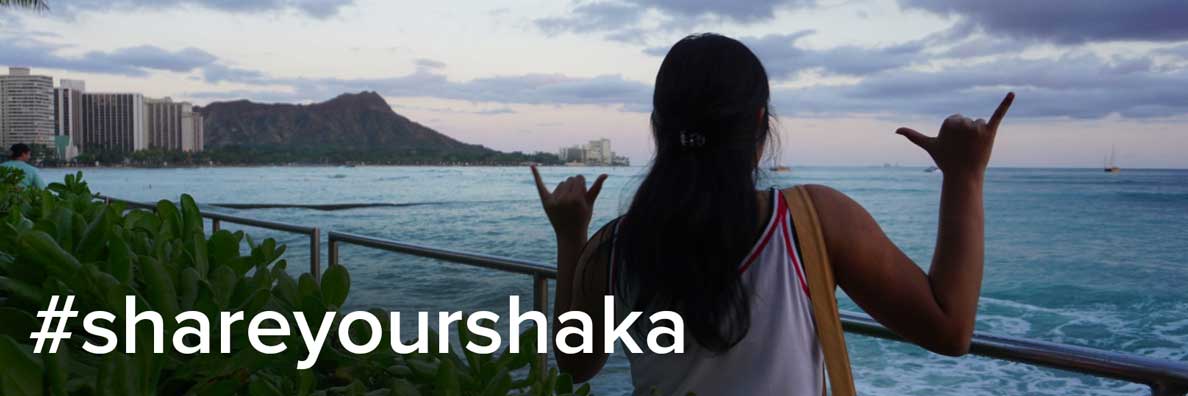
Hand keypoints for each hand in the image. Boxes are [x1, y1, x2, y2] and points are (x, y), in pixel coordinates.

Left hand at [531, 165, 607, 238]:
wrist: (569, 234)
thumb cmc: (583, 218)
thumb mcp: (590, 203)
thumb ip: (596, 188)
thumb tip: (605, 174)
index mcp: (577, 199)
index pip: (579, 178)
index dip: (582, 185)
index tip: (582, 194)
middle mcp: (564, 199)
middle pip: (569, 180)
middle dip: (574, 187)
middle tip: (574, 202)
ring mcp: (554, 201)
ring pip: (561, 184)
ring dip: (565, 190)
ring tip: (567, 204)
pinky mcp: (545, 202)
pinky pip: (540, 185)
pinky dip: (536, 175)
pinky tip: (532, 165)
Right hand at [897, 92, 1013, 177]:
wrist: (963, 175)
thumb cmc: (945, 160)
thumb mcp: (929, 146)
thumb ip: (913, 136)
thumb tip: (896, 130)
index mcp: (949, 121)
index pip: (956, 120)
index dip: (955, 133)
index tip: (954, 145)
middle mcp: (964, 122)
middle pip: (968, 121)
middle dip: (967, 133)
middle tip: (964, 148)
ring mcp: (977, 127)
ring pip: (980, 123)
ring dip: (979, 134)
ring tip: (974, 148)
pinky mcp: (990, 131)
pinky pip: (998, 114)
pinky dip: (1006, 103)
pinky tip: (1012, 93)